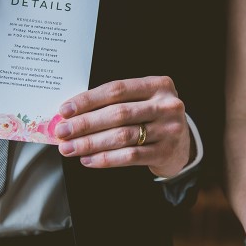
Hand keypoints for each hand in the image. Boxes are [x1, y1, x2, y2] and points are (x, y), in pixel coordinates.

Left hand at [55, 76, 191, 176]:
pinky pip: (130, 156)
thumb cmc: (152, 118)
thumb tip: (72, 114)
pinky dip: (106, 159)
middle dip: (85, 124)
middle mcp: (167, 105)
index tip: (66, 110)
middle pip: (118, 113)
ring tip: (70, 148)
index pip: (117, 90)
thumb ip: (115, 103)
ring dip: (91, 143)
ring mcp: (169, 129)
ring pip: (122, 136)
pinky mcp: (166, 152)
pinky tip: (88, 160)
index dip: (89, 99)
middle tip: (63, 132)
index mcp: (158, 85)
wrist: (182, 145)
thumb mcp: (142, 101)